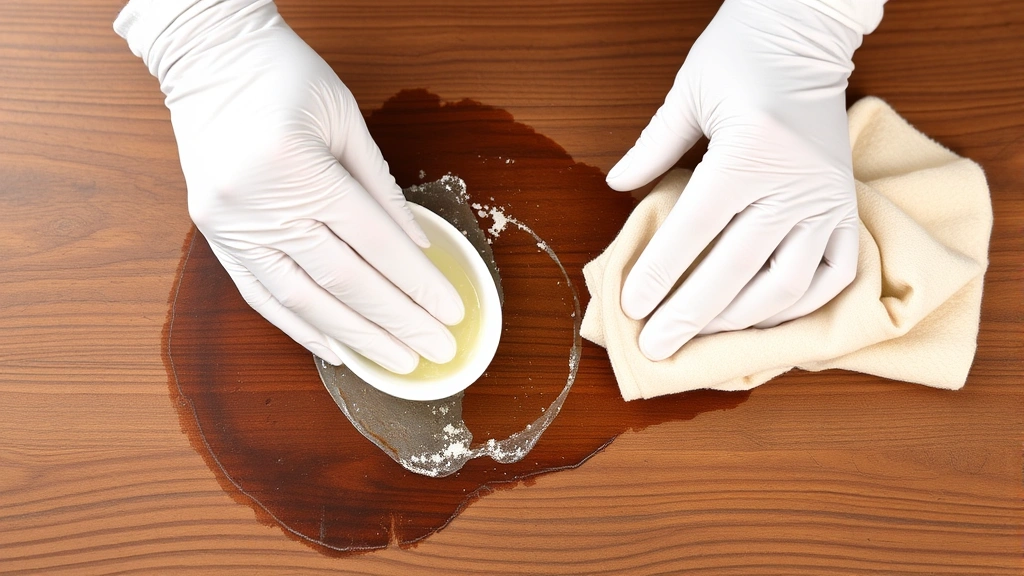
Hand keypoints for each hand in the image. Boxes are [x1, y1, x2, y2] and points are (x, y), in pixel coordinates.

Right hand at [124, 1, 463, 371]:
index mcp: (299, 165)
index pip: (374, 243)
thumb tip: (419, 249)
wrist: (207, 55)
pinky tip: (337, 350)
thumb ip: (383, 190)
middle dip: (396, 321)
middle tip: (436, 350)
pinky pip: (261, 295)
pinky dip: (301, 327)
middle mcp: (261, 203)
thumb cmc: (283, 75)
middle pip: (344, 280)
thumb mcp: (346, 119)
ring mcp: (232, 225)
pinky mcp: (215, 234)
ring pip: (302, 299)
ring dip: (355, 336)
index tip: (449, 312)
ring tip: (395, 362)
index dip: (416, 285)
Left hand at [606, 0, 865, 360]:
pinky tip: (763, 323)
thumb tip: (616, 185)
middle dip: (690, 316)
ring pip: (785, 284)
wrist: (808, 33)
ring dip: (741, 321)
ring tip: (702, 341)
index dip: (660, 275)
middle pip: (735, 270)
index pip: (694, 231)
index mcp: (746, 154)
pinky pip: (832, 275)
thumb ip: (652, 145)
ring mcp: (824, 202)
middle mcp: (790, 185)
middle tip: (657, 348)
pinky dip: (800, 307)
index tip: (633, 307)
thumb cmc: (743, 55)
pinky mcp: (845, 209)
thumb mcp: (689, 92)